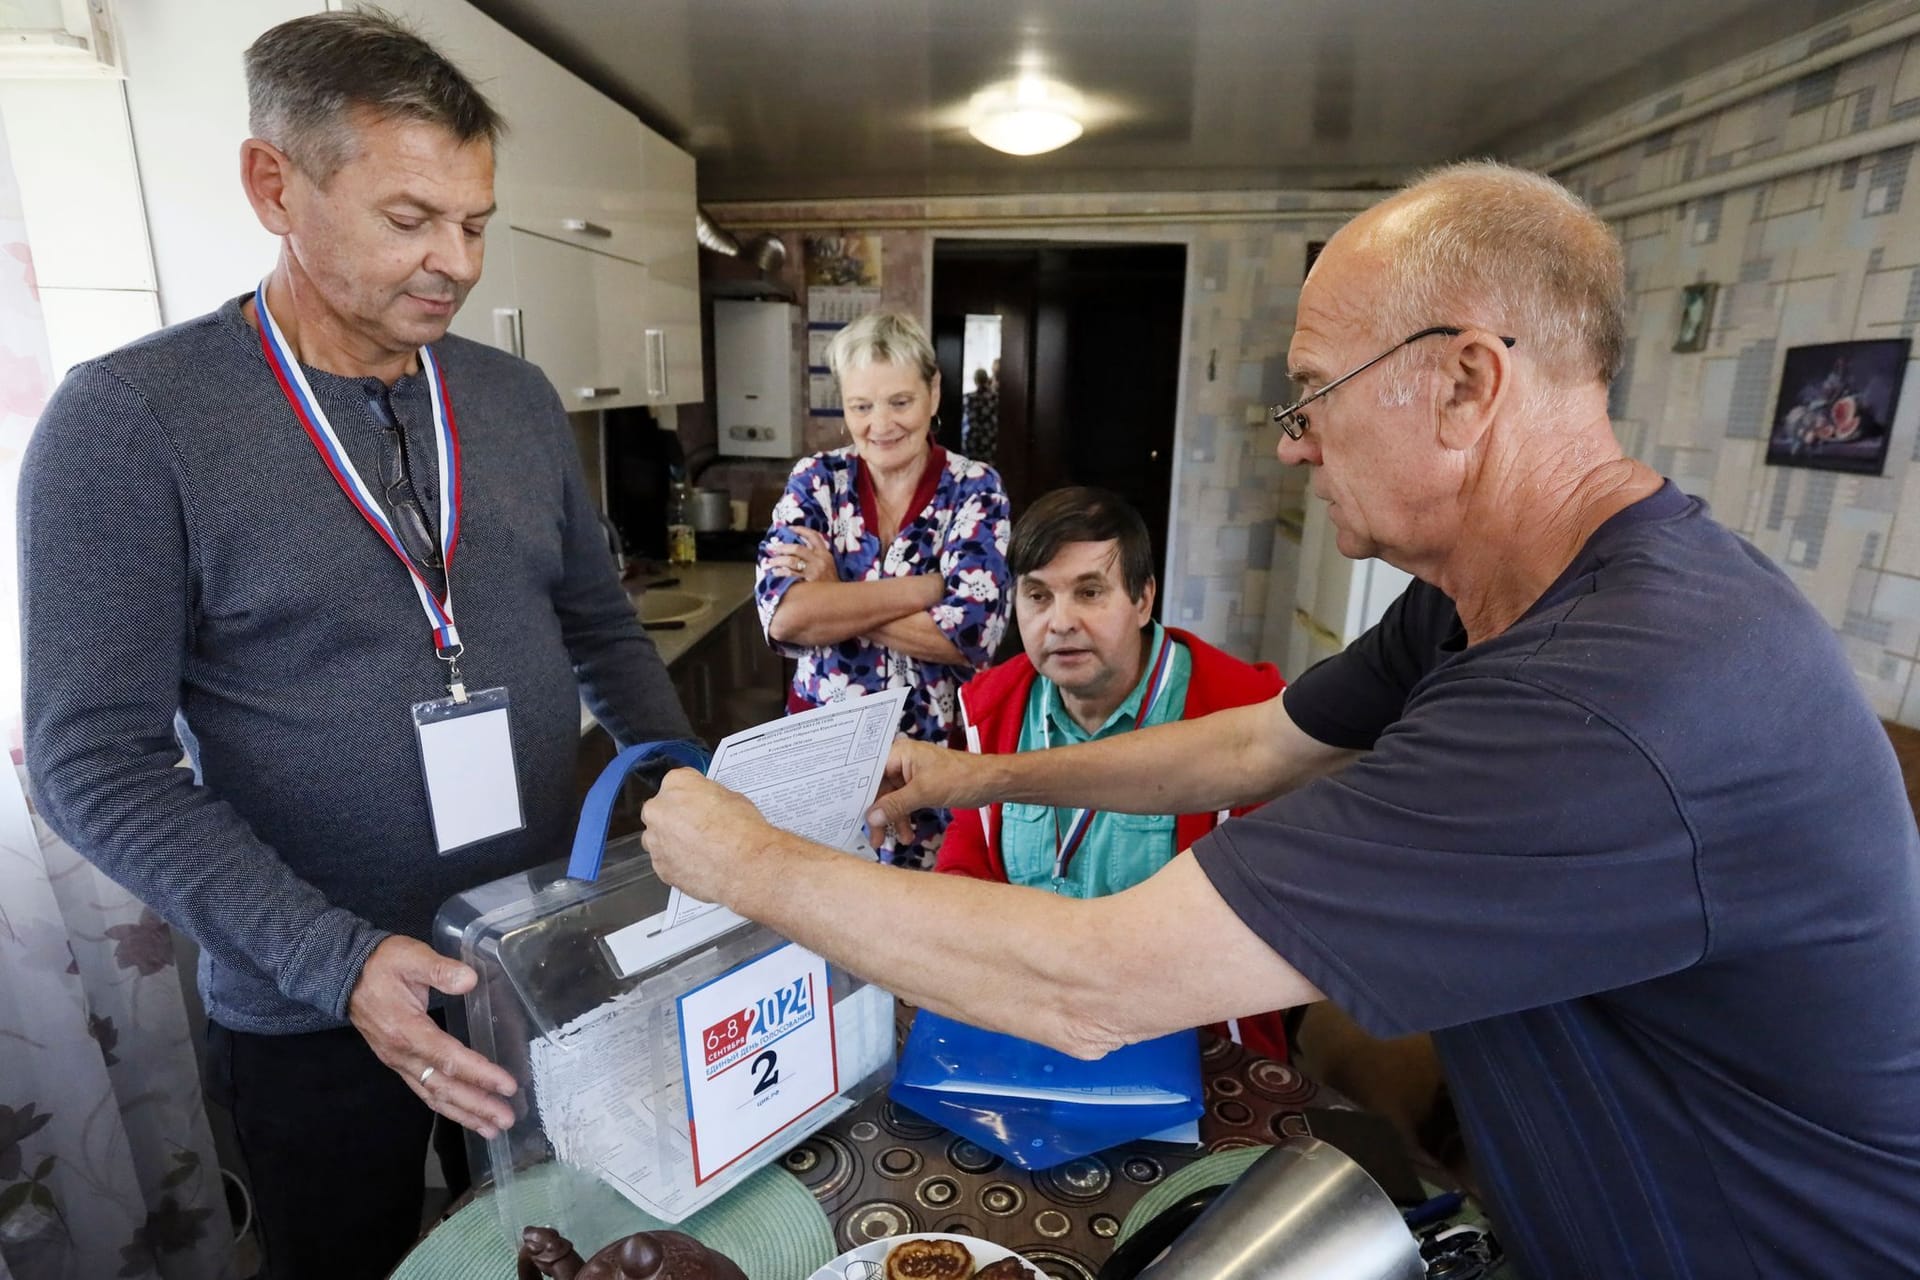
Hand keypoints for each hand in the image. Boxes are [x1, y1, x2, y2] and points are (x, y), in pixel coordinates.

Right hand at [347, 935, 517, 1135]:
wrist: (345, 975)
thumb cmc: (382, 964)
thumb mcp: (411, 957)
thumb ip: (440, 969)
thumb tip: (470, 980)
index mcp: (407, 1031)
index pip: (448, 1058)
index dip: (479, 1073)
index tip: (507, 1085)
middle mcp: (402, 1055)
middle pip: (443, 1088)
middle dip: (476, 1105)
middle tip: (507, 1119)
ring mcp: (398, 1063)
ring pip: (433, 1096)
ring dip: (464, 1113)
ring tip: (492, 1129)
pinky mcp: (399, 1063)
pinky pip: (425, 1091)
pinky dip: (447, 1106)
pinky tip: (465, 1114)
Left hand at [639, 768, 773, 905]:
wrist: (746, 867)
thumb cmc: (743, 833)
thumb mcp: (733, 797)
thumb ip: (710, 797)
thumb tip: (708, 804)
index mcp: (676, 784)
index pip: (680, 782)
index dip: (695, 794)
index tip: (702, 803)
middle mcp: (658, 810)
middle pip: (663, 809)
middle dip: (679, 817)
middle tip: (702, 826)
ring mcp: (655, 840)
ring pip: (660, 837)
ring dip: (675, 840)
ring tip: (702, 848)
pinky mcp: (659, 867)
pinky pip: (665, 860)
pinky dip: (678, 861)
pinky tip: (700, 862)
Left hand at [768, 527, 837, 582]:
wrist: (838, 599)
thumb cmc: (830, 584)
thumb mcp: (828, 566)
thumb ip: (816, 557)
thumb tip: (796, 550)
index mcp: (825, 554)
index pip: (813, 536)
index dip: (801, 530)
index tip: (789, 528)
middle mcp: (820, 560)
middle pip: (797, 548)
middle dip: (782, 547)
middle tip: (773, 548)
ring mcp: (814, 571)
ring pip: (791, 560)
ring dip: (777, 560)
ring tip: (770, 562)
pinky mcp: (808, 582)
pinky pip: (790, 574)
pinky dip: (780, 572)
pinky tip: (775, 573)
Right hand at [866, 738, 995, 847]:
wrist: (991, 782)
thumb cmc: (961, 777)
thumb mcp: (925, 792)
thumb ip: (896, 805)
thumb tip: (872, 817)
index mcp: (899, 753)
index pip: (869, 772)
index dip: (859, 793)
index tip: (850, 814)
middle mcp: (901, 761)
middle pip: (879, 789)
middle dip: (877, 814)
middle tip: (874, 837)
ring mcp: (911, 775)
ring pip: (891, 799)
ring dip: (891, 820)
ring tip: (890, 842)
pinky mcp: (921, 787)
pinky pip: (904, 803)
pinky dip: (903, 818)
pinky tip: (907, 835)